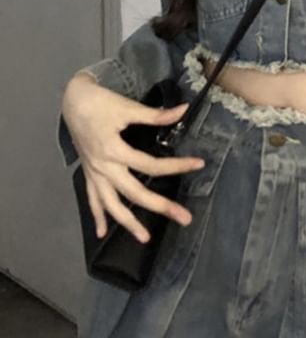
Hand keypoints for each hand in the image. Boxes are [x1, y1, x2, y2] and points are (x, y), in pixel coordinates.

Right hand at [61, 72, 206, 243]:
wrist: (72, 100)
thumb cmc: (100, 103)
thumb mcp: (128, 107)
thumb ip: (156, 115)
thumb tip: (183, 110)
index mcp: (114, 151)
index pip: (151, 165)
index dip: (177, 166)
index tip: (199, 164)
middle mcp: (104, 168)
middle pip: (134, 193)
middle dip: (160, 207)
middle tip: (185, 218)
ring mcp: (94, 173)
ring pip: (111, 205)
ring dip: (127, 223)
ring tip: (146, 238)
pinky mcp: (88, 173)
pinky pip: (91, 200)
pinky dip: (97, 217)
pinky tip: (101, 233)